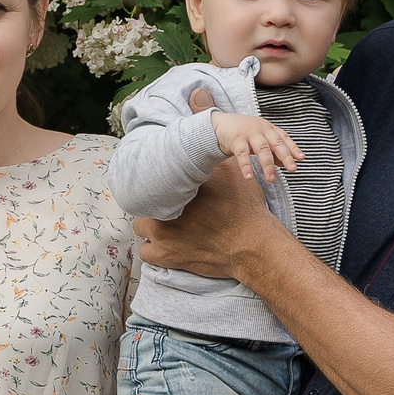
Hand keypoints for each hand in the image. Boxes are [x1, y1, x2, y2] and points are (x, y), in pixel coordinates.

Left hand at [136, 154, 281, 283]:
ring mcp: (163, 235)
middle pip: (145, 201)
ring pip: (140, 226)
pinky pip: (144, 252)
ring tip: (167, 225)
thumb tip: (208, 138)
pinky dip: (153, 249)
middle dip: (156, 203)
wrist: (252, 245)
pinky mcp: (166, 256)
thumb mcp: (234, 174)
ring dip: (151, 226)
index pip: (155, 179)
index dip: (160, 184)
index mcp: (179, 187)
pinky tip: (166, 245)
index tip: (165, 188)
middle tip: (171, 207)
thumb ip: (215, 158)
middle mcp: (166, 209)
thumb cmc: (245, 210)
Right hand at [208, 110, 302, 186]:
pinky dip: (246, 166)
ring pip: (262, 149)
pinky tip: (249, 177)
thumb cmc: (244, 133)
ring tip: (271, 178)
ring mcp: (249, 134)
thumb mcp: (261, 139)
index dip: (293, 148)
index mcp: (269, 129)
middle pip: (276, 143)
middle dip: (285, 156)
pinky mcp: (236, 140)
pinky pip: (242, 154)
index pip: (284, 138)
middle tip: (292, 169)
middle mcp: (261, 130)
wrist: (220, 123)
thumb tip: (286, 163)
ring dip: (267, 165)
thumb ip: (273, 150)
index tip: (301, 158)